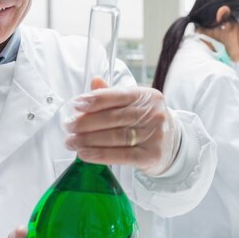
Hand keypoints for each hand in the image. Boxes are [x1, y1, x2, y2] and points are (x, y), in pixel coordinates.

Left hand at [65, 77, 179, 175]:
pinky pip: (121, 156)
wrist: (170, 143)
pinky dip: (99, 155)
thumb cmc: (145, 120)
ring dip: (88, 140)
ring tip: (72, 141)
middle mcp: (154, 114)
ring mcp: (154, 135)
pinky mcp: (151, 155)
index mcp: (148, 96)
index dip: (94, 100)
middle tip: (68, 126)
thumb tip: (94, 81)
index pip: (118, 95)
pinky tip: (85, 154)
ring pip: (115, 137)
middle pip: (113, 118)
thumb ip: (112, 94)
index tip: (75, 105)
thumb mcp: (133, 103)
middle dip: (85, 123)